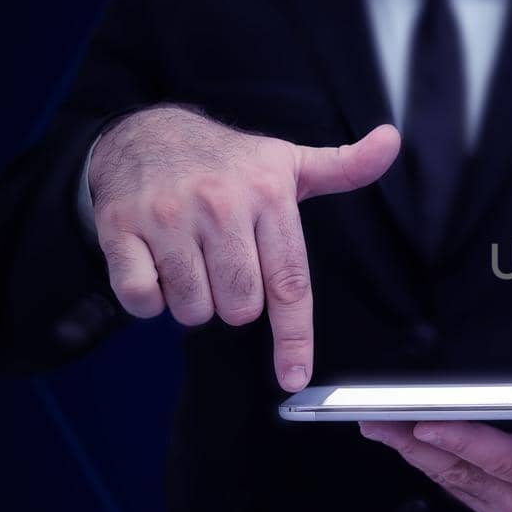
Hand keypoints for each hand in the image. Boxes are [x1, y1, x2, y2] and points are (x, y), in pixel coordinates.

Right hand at [88, 105, 399, 390]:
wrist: (143, 133)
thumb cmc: (226, 162)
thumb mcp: (288, 162)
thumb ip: (344, 166)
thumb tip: (390, 142)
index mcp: (269, 195)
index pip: (290, 282)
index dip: (294, 337)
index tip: (294, 377)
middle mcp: (220, 204)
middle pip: (239, 306)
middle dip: (235, 303)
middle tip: (225, 267)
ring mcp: (167, 216)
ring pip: (193, 309)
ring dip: (193, 301)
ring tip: (191, 262)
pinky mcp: (121, 228)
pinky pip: (141, 299)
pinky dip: (149, 299)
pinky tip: (156, 267)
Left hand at [360, 418, 511, 511]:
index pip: (503, 460)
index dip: (465, 442)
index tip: (429, 424)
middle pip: (460, 470)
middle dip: (416, 444)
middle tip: (380, 418)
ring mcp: (498, 505)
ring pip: (445, 477)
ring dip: (408, 451)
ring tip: (376, 422)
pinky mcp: (484, 502)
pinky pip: (446, 480)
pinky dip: (420, 457)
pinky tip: (397, 435)